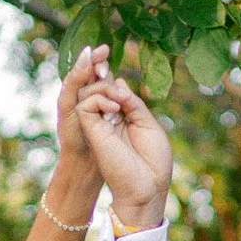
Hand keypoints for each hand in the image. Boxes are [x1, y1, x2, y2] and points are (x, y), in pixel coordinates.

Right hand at [75, 63, 173, 230]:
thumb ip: (133, 103)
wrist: (147, 186)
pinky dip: (100, 98)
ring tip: (122, 99)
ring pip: (89, 91)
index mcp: (123, 117)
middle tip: (105, 57)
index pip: (111, 88)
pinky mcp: (91, 130)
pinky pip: (86, 103)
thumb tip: (118, 83)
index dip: (109, 73)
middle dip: (100, 69)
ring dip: (105, 85)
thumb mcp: (148, 123)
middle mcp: (109, 119)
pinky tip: (117, 108)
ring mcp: (99, 125)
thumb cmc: (153, 160)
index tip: (107, 54)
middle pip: (97, 85)